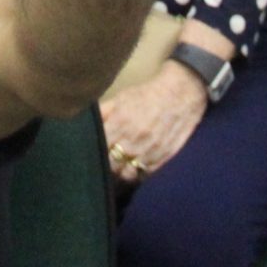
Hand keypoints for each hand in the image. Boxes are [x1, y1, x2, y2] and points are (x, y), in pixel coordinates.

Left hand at [100, 58, 209, 183]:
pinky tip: (137, 166)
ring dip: (123, 172)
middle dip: (107, 164)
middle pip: (112, 165)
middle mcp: (134, 140)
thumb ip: (103, 112)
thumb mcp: (122, 97)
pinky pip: (146, 175)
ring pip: (128, 174)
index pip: (100, 149)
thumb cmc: (148, 93)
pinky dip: (140, 173)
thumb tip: (85, 122)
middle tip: (107, 161)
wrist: (181, 92)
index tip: (96, 152)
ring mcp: (150, 151)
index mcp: (120, 123)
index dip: (96, 152)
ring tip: (122, 166)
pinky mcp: (164, 157)